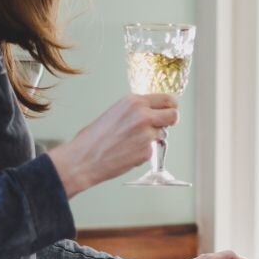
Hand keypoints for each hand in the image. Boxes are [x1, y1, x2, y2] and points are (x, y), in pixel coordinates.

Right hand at [47, 94, 178, 197]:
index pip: (167, 99)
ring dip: (153, 138)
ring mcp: (147, 135)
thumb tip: (152, 113)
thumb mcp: (116, 112)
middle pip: (174, 115)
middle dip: (169, 121)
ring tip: (132, 142)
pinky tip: (127, 152)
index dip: (169, 107)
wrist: (84, 159)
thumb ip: (136, 110)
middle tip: (159, 126)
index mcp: (134, 102)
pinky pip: (152, 150)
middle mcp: (143, 116)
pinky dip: (143, 152)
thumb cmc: (94, 137)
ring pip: (163, 134)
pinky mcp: (147, 152)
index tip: (168, 111)